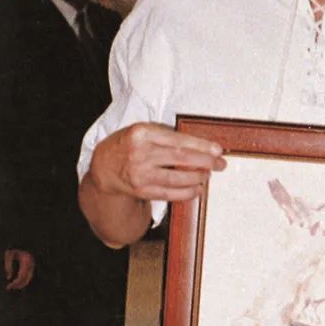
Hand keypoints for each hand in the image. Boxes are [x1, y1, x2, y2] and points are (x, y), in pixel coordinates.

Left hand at [4, 248, 34, 289]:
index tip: (8, 287)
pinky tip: (17, 280)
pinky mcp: (31, 263)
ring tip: (13, 286)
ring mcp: (32, 263)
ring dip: (22, 283)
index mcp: (25, 261)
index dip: (15, 283)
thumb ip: (8, 266)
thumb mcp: (8, 254)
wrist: (21, 239)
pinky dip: (24, 279)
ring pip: (29, 277)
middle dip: (18, 285)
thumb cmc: (13, 245)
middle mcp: (31, 263)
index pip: (21, 277)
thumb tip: (8, 278)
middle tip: (10, 288)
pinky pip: (29, 274)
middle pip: (26, 279)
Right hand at [87, 122, 225, 203]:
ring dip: (198, 178)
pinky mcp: (141, 190)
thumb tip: (200, 145)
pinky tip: (197, 189)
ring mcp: (140, 174)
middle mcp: (140, 153)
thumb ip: (165, 135)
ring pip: (177, 178)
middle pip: (180, 159)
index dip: (201, 146)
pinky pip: (169, 193)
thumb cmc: (128, 145)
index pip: (178, 140)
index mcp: (142, 134)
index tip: (218, 149)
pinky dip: (187, 192)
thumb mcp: (141, 131)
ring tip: (208, 175)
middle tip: (220, 164)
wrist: (104, 167)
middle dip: (205, 162)